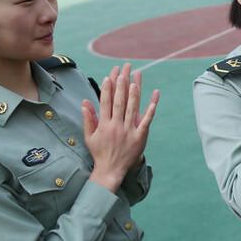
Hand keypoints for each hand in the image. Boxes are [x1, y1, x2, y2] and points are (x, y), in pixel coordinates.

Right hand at [83, 63, 159, 192]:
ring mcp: (128, 131)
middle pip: (119, 101)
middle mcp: (116, 125)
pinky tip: (154, 98)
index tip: (109, 75)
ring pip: (132, 108)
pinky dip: (150, 109)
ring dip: (134, 93)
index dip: (107, 88)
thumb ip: (88, 118)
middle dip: (121, 84)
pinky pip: (146, 121)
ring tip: (135, 79)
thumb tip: (85, 102)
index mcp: (103, 124)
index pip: (105, 102)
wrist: (110, 170)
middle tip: (124, 70)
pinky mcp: (140, 137)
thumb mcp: (89, 136)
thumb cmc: (99, 152)